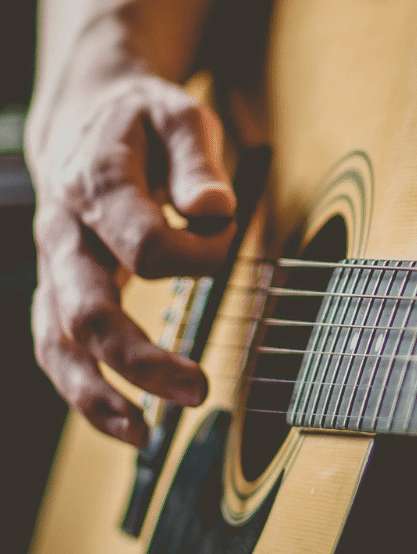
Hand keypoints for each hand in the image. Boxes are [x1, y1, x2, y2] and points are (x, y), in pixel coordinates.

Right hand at [28, 72, 236, 445]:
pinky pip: (57, 349)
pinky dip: (86, 393)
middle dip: (140, 358)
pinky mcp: (59, 291)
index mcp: (95, 185)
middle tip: (198, 389)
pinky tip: (127, 425)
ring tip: (144, 437)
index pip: (147, 246)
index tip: (225, 230)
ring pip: (58, 342)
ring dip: (97, 396)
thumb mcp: (180, 117)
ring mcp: (55, 267)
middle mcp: (63, 233)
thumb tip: (213, 209)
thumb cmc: (144, 123)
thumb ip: (197, 161)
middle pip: (88, 311)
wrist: (86, 118)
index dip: (200, 251)